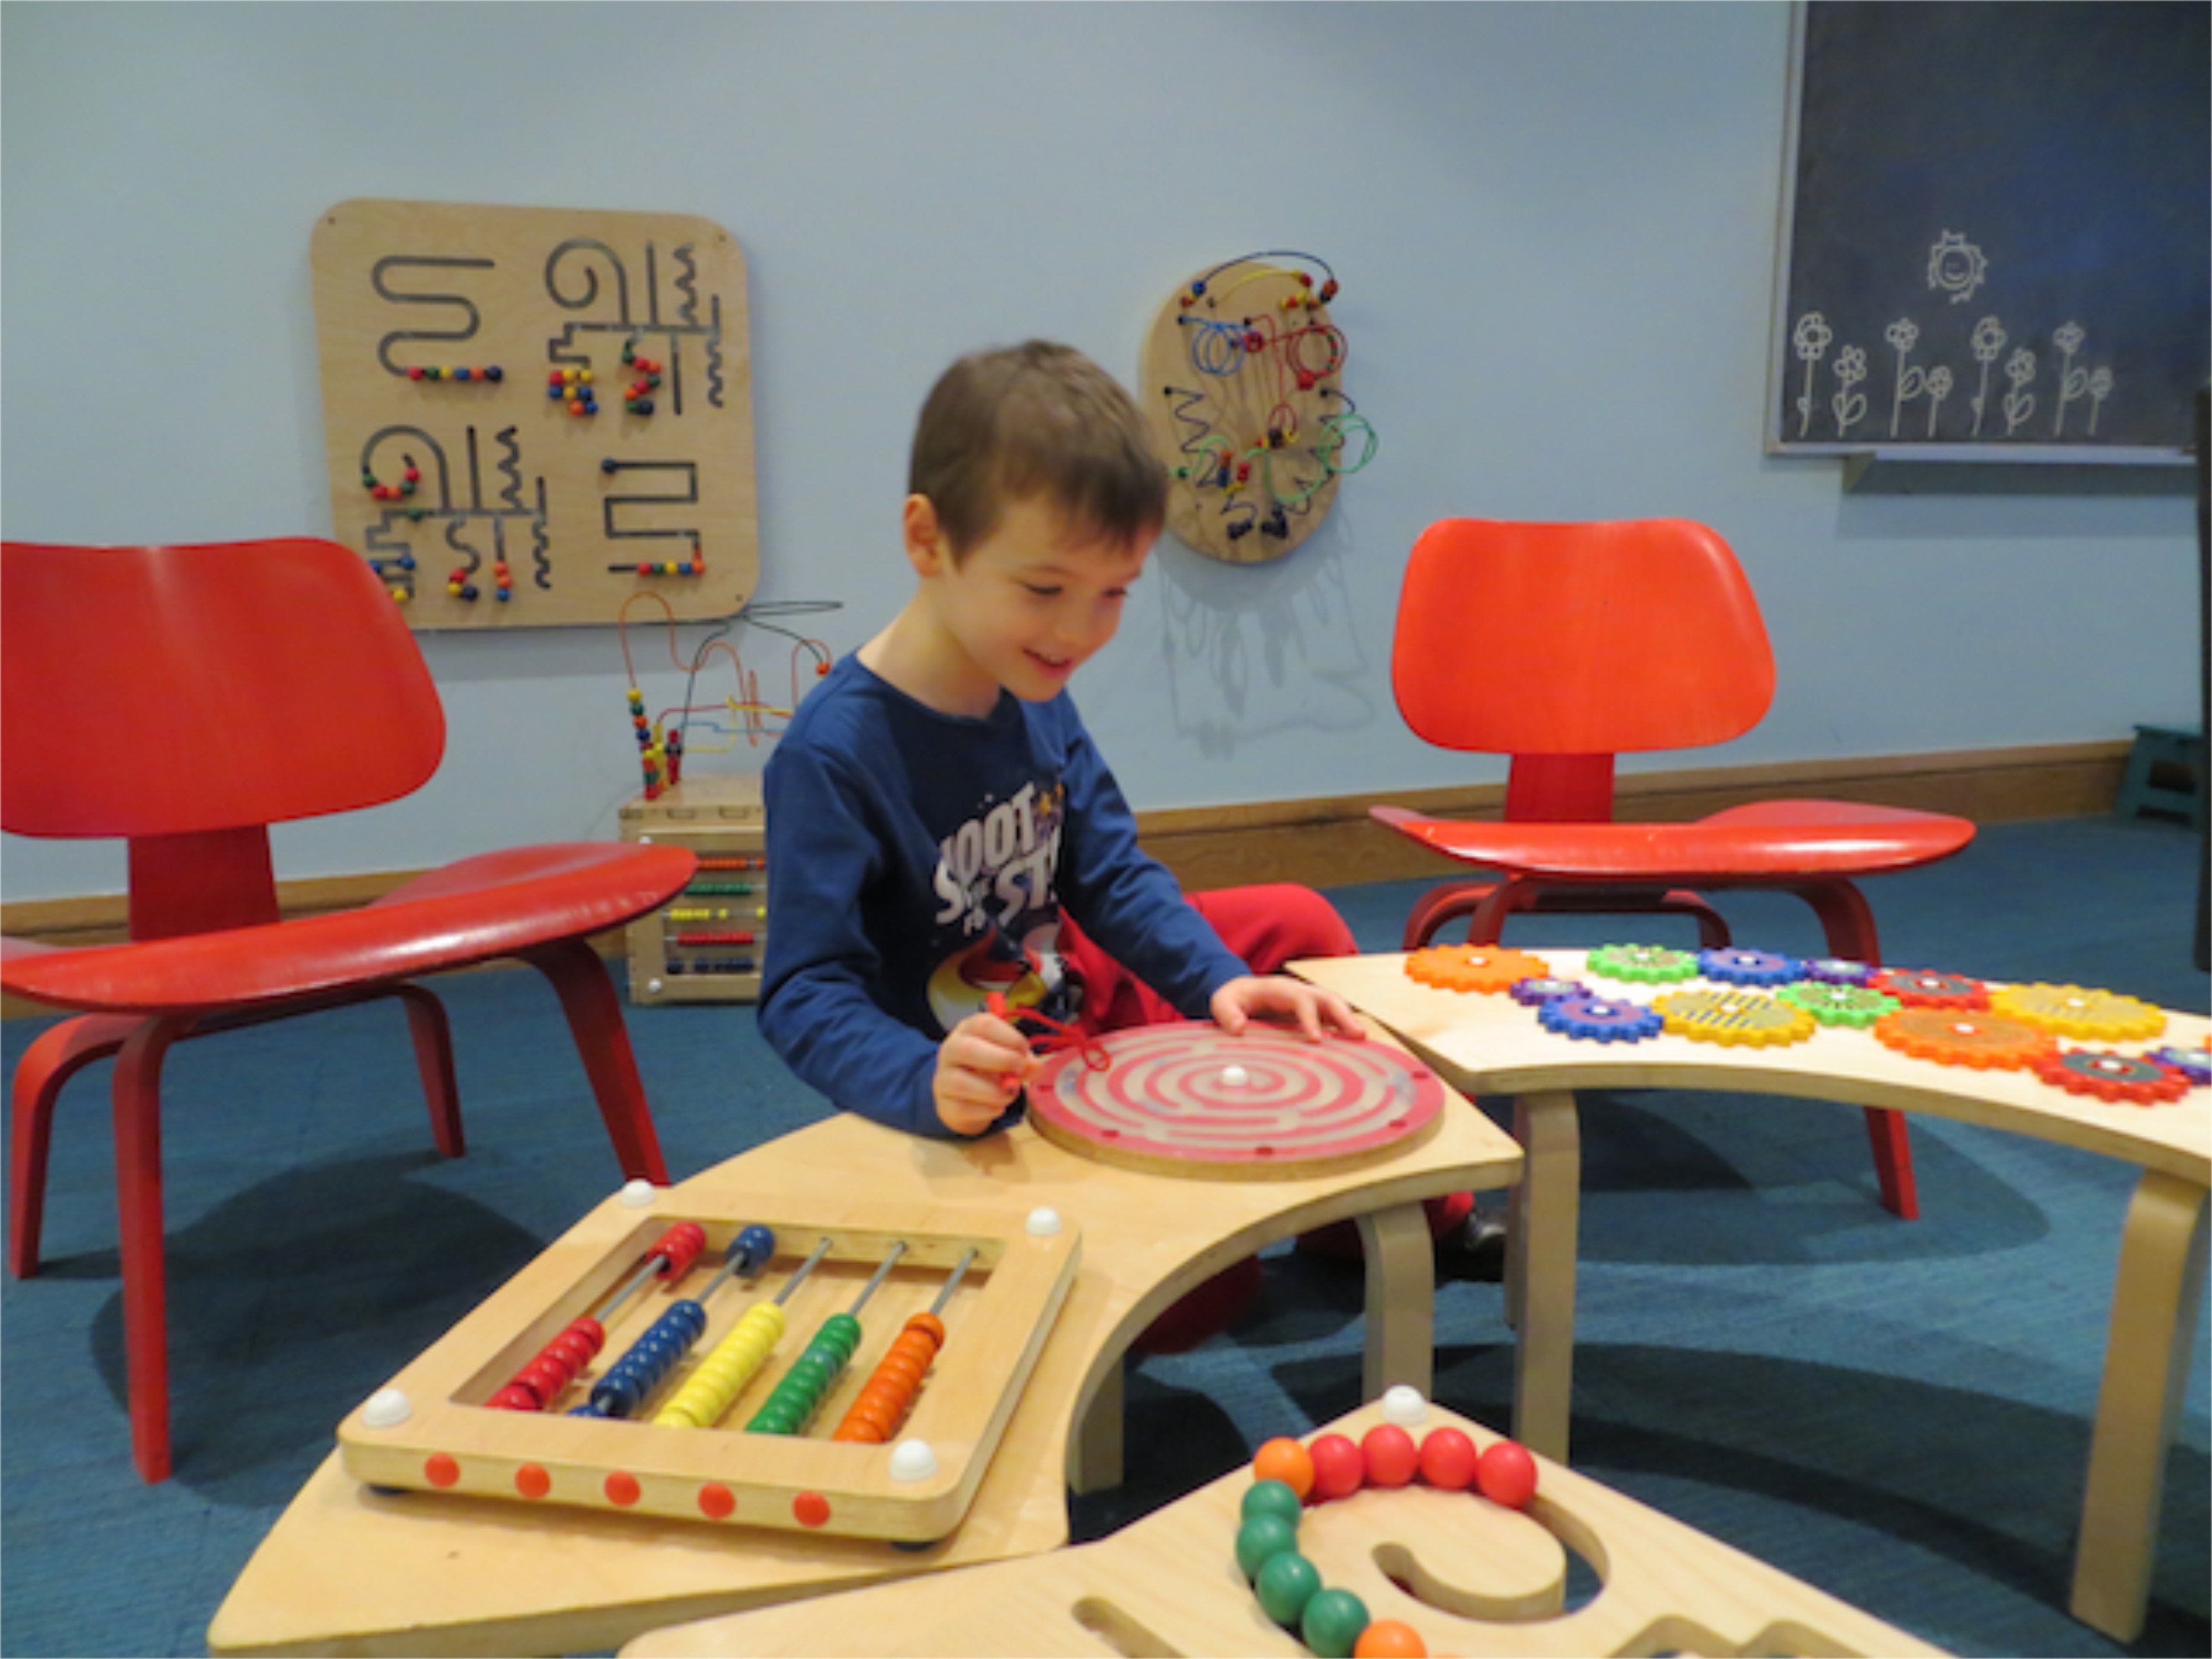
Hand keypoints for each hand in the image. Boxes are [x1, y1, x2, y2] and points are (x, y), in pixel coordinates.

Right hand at [934, 1009, 1036, 1135]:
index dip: (1009, 1036)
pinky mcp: (945, 1105)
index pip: (983, 1024)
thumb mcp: (1005, 1056)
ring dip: (993, 1091)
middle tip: (1019, 1069)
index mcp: (967, 1030)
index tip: (1024, 1050)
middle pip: (966, 1049)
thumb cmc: (986, 1068)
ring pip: (960, 1083)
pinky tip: (998, 1107)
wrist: (960, 1097)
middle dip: (1001, 1060)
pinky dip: (986, 1110)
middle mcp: (950, 1050)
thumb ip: (1022, 1059)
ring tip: (1010, 1092)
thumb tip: (1036, 1068)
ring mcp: (943, 1078)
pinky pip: (963, 1108)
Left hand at [1208, 975, 1365, 1041]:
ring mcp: (1307, 1000)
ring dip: (1349, 1020)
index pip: (1301, 1000)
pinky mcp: (1310, 1011)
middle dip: (1344, 1015)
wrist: (1237, 990)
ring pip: (1334, 1005)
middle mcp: (1299, 991)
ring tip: (1362, 1040)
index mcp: (1280, 988)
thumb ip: (1227, 1014)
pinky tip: (1351, 1045)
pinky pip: (1331, 1017)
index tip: (1316, 1039)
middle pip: (1327, 998)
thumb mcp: (1222, 1003)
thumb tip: (1239, 1028)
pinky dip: (1342, 1027)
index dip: (1310, 1018)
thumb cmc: (1232, 997)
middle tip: (1359, 1035)